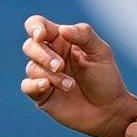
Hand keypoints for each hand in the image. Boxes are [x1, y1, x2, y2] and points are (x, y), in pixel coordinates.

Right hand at [20, 14, 136, 136]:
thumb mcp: (101, 52)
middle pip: (30, 46)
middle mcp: (49, 56)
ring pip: (31, 67)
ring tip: (70, 85)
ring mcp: (44, 75)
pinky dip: (34, 84)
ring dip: (51, 75)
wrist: (109, 110)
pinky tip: (47, 86)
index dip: (35, 28)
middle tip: (61, 66)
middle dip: (43, 55)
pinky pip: (26, 85)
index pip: (38, 25)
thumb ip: (84, 35)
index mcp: (62, 40)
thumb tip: (62, 29)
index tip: (42, 36)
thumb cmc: (106, 78)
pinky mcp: (41, 94)